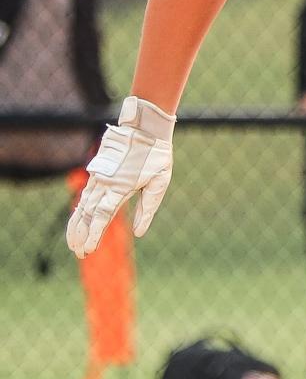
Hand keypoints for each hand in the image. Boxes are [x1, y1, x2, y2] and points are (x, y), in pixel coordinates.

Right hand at [65, 95, 174, 258]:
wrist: (145, 126)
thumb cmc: (157, 155)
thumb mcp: (159, 183)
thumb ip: (148, 208)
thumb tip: (139, 233)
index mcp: (120, 187)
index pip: (102, 216)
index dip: (93, 234)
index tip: (87, 250)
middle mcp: (105, 183)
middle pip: (87, 213)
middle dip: (81, 234)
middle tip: (78, 252)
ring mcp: (99, 176)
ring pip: (83, 204)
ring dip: (77, 224)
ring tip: (72, 242)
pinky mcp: (98, 171)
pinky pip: (86, 193)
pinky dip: (80, 208)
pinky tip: (77, 218)